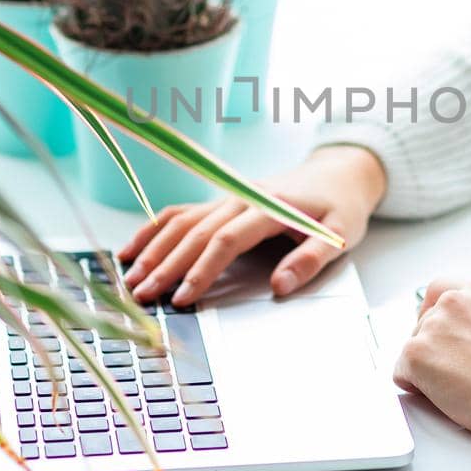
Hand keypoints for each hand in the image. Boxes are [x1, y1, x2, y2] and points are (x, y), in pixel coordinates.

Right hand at [116, 145, 387, 307]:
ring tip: (130, 278)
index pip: (227, 240)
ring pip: (181, 221)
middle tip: (143, 295)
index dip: (203, 269)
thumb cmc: (339, 207)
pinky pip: (180, 213)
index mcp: (269, 206)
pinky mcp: (221, 201)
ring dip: (153, 249)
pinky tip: (132, 249)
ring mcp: (227, 197)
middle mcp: (241, 198)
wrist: (337, 173)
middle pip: (195, 233)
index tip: (184, 296)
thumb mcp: (340, 235)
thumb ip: (310, 259)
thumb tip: (280, 286)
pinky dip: (154, 229)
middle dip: (166, 266)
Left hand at [393, 278, 470, 442]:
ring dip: (427, 367)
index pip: (440, 290)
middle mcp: (453, 300)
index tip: (440, 331)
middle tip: (459, 371)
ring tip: (459, 384)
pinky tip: (444, 394)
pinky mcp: (415, 352)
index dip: (435, 314)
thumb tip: (458, 337)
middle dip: (434, 347)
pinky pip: (401, 373)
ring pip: (413, 348)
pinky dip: (416, 386)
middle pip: (424, 323)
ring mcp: (432, 325)